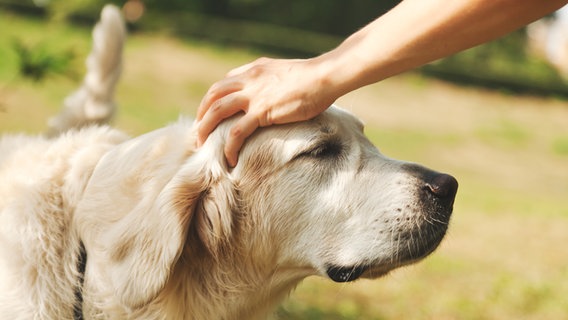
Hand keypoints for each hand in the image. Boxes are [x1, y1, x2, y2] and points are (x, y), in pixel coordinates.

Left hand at [196, 57, 336, 166]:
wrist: (324, 77)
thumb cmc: (312, 78)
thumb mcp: (284, 72)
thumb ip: (269, 80)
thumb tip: (268, 93)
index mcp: (253, 70)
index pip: (223, 84)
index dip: (212, 101)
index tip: (209, 117)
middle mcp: (248, 80)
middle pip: (213, 96)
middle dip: (201, 115)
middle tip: (198, 133)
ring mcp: (253, 95)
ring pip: (217, 111)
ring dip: (206, 130)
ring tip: (203, 147)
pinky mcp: (262, 112)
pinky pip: (236, 132)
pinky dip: (229, 146)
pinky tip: (229, 158)